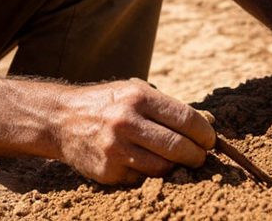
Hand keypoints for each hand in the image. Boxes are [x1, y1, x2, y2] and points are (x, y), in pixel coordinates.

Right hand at [52, 78, 215, 185]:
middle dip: (197, 156)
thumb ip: (171, 108)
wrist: (61, 119)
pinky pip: (142, 179)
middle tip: (199, 157)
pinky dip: (150, 175)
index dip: (205, 134)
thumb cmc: (109, 103)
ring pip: (163, 168)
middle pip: (178, 147)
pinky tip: (146, 164)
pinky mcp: (107, 171)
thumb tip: (210, 123)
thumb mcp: (136, 92)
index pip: (186, 119)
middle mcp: (126, 121)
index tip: (210, 141)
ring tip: (177, 162)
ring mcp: (115, 148)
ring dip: (177, 168)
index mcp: (138, 97)